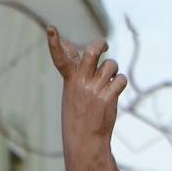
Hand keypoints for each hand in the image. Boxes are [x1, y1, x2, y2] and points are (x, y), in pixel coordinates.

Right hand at [47, 27, 126, 141]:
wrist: (85, 140)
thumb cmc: (78, 114)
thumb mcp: (71, 91)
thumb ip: (74, 69)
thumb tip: (73, 46)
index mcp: (70, 81)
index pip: (60, 59)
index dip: (54, 43)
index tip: (50, 29)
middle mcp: (82, 82)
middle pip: (92, 52)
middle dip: (100, 44)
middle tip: (104, 45)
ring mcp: (96, 89)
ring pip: (111, 65)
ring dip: (113, 71)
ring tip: (107, 83)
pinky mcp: (109, 97)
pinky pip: (121, 79)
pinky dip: (120, 83)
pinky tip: (114, 92)